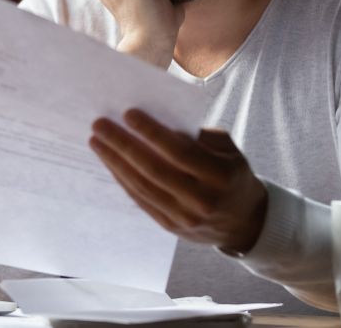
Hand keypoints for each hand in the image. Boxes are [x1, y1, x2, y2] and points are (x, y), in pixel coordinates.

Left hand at [89, 108, 267, 253]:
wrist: (244, 221)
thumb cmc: (232, 174)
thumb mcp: (228, 149)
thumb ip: (199, 136)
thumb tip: (159, 121)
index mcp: (219, 175)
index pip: (179, 152)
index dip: (152, 132)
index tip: (128, 113)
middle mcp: (201, 199)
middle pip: (154, 169)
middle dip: (123, 145)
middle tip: (100, 125)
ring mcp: (184, 217)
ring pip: (142, 187)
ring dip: (115, 162)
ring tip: (97, 141)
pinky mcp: (170, 227)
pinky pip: (141, 200)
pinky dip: (123, 180)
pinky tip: (110, 162)